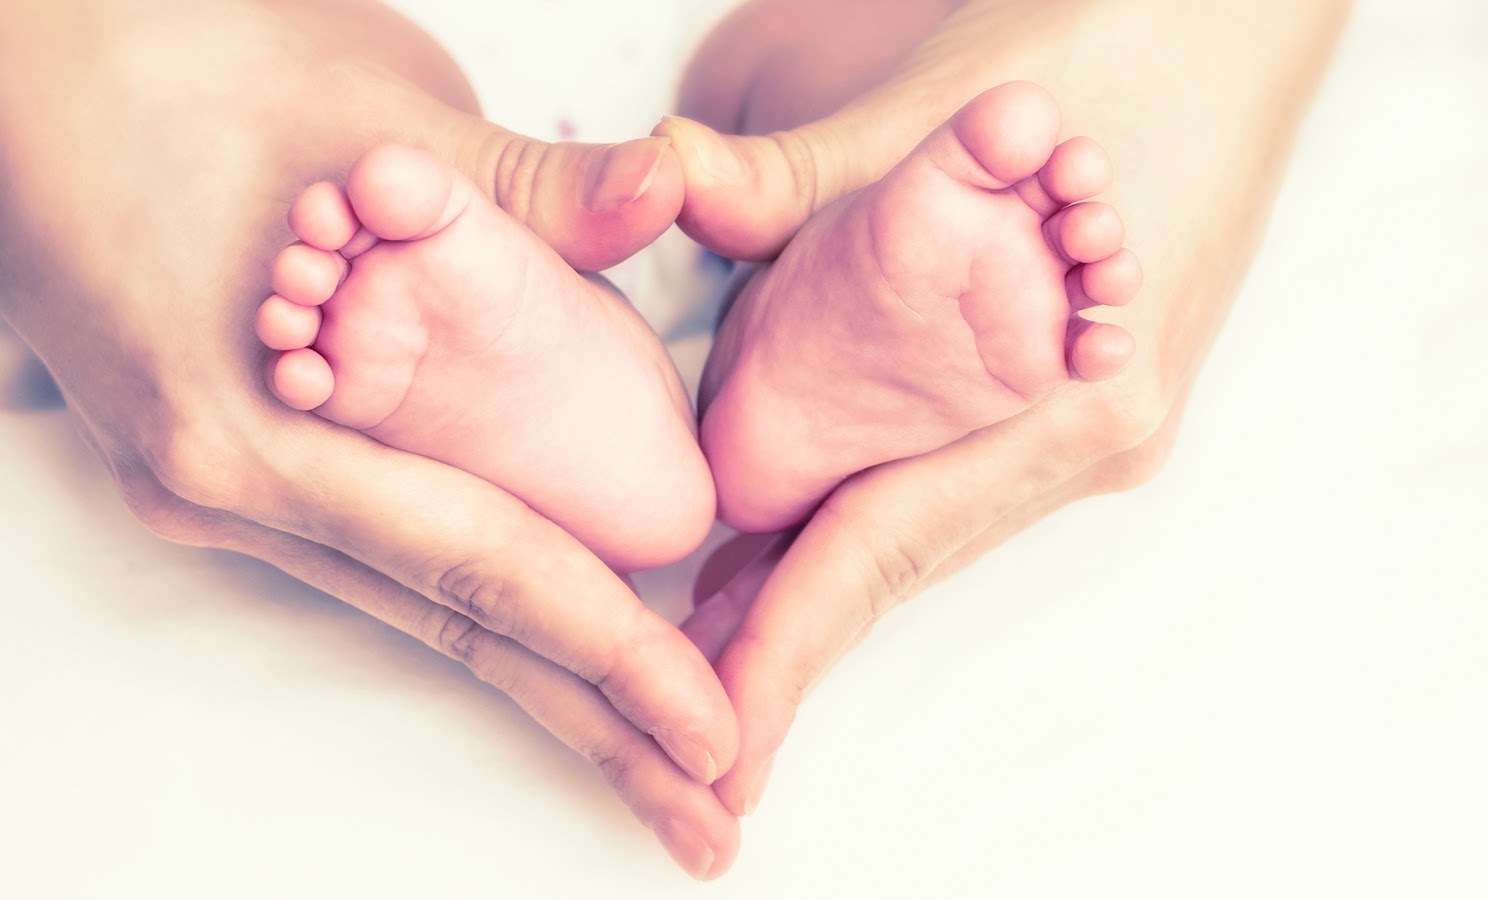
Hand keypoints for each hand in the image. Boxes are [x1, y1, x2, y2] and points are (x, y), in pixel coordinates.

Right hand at [0, 0, 734, 876]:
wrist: (6, 44)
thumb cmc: (176, 56)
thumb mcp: (373, 120)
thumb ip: (532, 190)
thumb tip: (676, 192)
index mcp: (253, 427)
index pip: (475, 567)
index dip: (607, 655)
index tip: (710, 736)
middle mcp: (222, 486)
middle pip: (450, 625)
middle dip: (592, 724)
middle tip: (710, 820)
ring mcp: (209, 480)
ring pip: (412, 596)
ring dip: (539, 673)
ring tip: (648, 752)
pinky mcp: (216, 451)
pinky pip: (367, 544)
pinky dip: (470, 592)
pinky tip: (544, 632)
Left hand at [661, 0, 1346, 816]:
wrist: (1232, 21)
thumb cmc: (1114, 47)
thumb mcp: (946, 111)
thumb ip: (793, 173)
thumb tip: (666, 173)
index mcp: (1074, 398)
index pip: (893, 542)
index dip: (794, 639)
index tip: (722, 725)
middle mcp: (1086, 437)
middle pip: (904, 556)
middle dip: (789, 634)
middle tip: (681, 706)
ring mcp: (1086, 424)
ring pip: (924, 525)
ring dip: (819, 579)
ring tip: (712, 643)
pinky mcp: (1073, 397)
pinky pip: (950, 481)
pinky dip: (866, 514)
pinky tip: (795, 541)